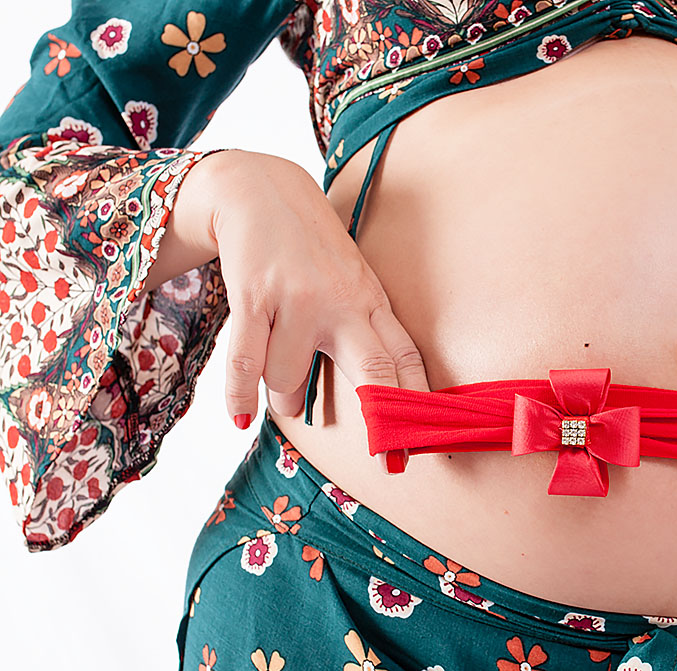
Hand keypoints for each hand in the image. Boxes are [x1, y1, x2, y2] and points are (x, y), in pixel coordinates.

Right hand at [159, 149, 429, 469]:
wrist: (262, 191)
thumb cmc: (313, 253)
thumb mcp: (355, 287)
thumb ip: (366, 338)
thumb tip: (379, 402)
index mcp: (374, 305)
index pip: (406, 361)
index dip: (418, 405)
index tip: (429, 443)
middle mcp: (343, 305)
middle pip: (374, 374)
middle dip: (381, 422)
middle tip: (385, 465)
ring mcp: (299, 301)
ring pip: (290, 382)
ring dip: (283, 396)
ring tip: (283, 383)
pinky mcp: (256, 298)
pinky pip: (246, 364)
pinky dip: (239, 398)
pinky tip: (240, 418)